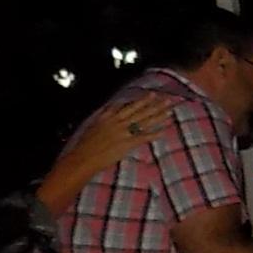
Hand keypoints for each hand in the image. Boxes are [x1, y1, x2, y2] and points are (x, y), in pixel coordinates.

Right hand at [45, 95, 174, 201]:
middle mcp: (117, 121)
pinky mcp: (126, 143)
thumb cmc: (84, 144)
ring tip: (169, 110)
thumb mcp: (92, 126)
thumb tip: (110, 110)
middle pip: (139, 110)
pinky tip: (164, 131)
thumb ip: (104, 117)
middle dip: (154, 104)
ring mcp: (123, 132)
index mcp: (107, 116)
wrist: (82, 157)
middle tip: (166, 98)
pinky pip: (143, 137)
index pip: (127, 105)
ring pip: (144, 121)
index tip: (151, 94)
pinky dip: (154, 134)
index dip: (140, 100)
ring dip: (158, 115)